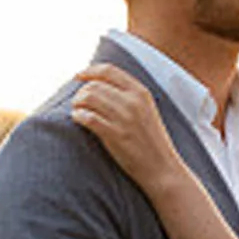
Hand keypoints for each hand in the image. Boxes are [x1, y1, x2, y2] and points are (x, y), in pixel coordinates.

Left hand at [71, 63, 182, 194]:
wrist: (161, 167)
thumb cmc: (150, 140)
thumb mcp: (145, 110)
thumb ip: (128, 95)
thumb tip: (99, 84)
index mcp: (140, 92)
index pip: (109, 70)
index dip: (89, 71)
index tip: (77, 76)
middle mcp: (132, 102)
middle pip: (95, 84)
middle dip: (81, 91)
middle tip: (77, 102)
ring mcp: (124, 118)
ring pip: (89, 98)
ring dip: (77, 103)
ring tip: (77, 111)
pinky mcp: (115, 135)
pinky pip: (88, 118)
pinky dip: (78, 116)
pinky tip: (78, 119)